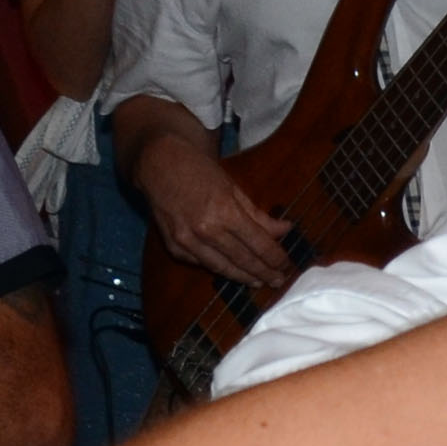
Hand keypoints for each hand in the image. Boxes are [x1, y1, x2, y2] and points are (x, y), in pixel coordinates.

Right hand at [131, 135, 300, 296]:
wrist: (160, 163)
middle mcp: (206, 231)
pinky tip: (230, 271)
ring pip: (222, 268)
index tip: (286, 265)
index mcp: (225, 212)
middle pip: (243, 260)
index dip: (275, 258)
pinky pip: (200, 263)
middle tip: (277, 280)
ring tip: (258, 282)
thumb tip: (285, 230)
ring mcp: (187, 241)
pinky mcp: (174, 246)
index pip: (258, 244)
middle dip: (263, 273)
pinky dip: (217, 268)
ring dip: (242, 277)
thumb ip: (259, 215)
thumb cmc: (200, 171)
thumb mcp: (234, 188)